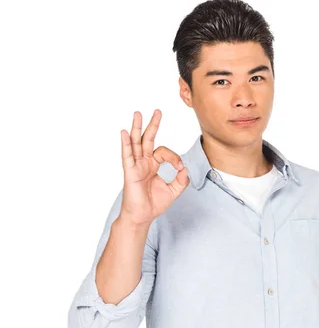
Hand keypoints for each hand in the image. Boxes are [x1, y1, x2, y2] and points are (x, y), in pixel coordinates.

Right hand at [118, 109, 189, 225]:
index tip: (180, 168)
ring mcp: (135, 165)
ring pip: (136, 143)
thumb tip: (185, 169)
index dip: (174, 157)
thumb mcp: (174, 190)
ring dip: (137, 128)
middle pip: (147, 139)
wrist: (143, 216)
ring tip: (138, 114)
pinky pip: (127, 155)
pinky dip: (126, 143)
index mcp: (153, 165)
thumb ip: (182, 180)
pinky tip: (124, 132)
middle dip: (153, 125)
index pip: (164, 152)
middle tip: (158, 111)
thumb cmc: (154, 204)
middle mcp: (143, 162)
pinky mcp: (129, 171)